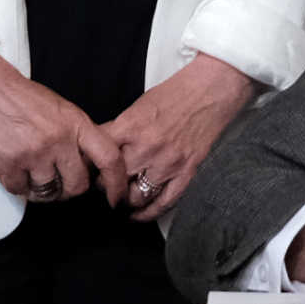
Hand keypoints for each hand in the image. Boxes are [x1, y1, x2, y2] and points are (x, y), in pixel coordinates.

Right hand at [0, 39, 121, 204]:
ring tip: (35, 174)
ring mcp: (34, 153)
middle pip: (77, 185)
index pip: (109, 158)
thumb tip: (90, 165)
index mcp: (77, 123)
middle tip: (61, 183)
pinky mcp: (8, 163)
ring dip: (42, 190)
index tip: (116, 197)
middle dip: (70, 189)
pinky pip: (20, 190)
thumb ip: (77, 136)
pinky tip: (17, 172)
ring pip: (48, 192)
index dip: (116, 183)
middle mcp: (59, 140)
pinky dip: (19, 186)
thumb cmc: (21, 96)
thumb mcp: (61, 110)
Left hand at [98, 54, 253, 219]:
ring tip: (120, 201)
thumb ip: (121, 129)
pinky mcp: (187, 171)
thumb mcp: (139, 105)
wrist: (213, 89)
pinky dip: (148, 213)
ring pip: (135, 197)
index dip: (90, 166)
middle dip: (105, 186)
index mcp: (130, 127)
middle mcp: (147, 147)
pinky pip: (164, 202)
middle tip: (104, 187)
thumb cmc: (178, 92)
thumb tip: (102, 149)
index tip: (90, 171)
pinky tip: (139, 214)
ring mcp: (168, 162)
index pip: (98, 157)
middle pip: (113, 180)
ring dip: (125, 202)